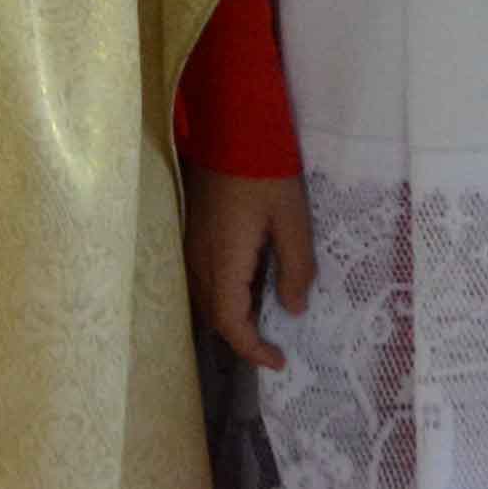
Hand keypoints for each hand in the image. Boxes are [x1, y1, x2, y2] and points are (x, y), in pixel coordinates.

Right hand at [187, 168, 312, 371]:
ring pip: (206, 300)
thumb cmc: (266, 172)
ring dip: (233, 316)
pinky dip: (225, 294)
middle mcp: (200, 260)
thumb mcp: (293, 220)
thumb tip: (293, 309)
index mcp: (224, 261)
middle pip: (215, 317)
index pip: (231, 324)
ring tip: (265, 317)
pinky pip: (204, 279)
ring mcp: (191, 246)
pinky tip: (250, 283)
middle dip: (244, 337)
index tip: (279, 360)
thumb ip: (296, 268)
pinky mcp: (193, 233)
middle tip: (276, 343)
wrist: (231, 128)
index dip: (253, 349)